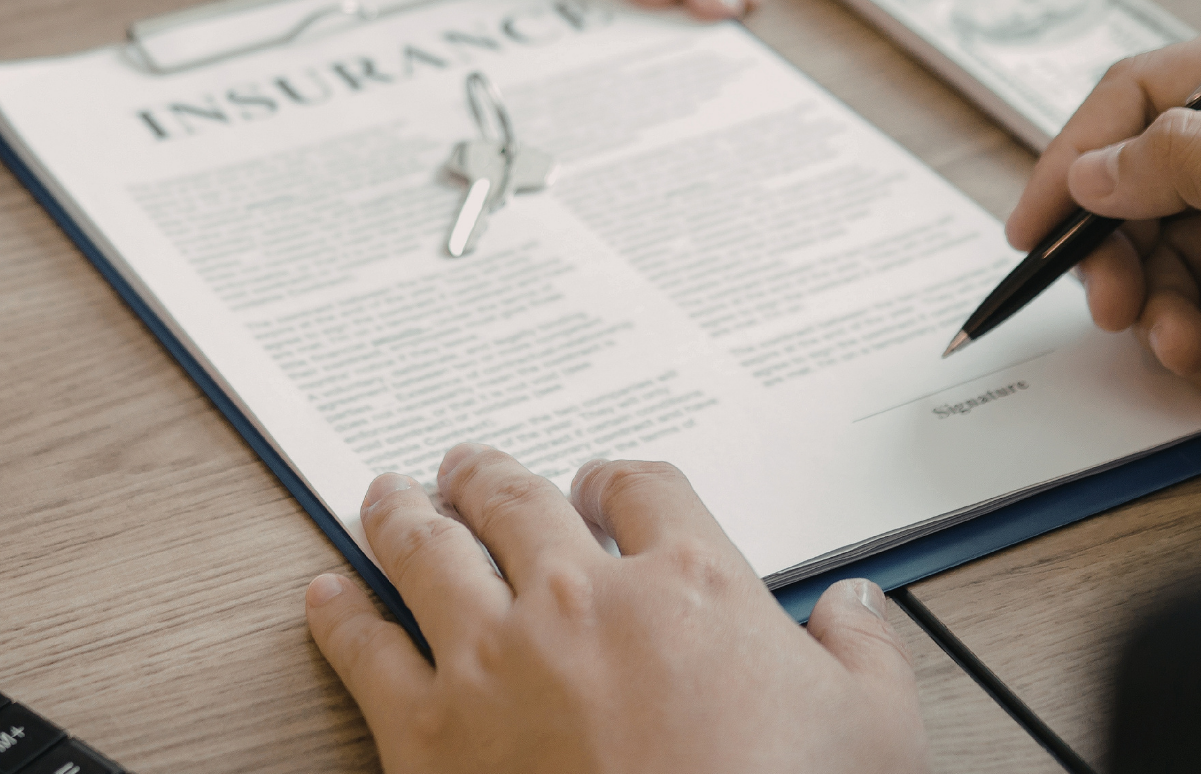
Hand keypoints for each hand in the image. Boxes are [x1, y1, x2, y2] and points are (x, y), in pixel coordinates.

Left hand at [305, 444, 928, 773]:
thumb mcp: (874, 732)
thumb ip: (863, 652)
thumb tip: (856, 608)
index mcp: (687, 585)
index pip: (644, 488)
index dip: (619, 480)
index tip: (605, 488)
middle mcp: (578, 602)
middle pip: (518, 500)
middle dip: (489, 475)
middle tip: (470, 466)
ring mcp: (493, 662)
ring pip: (428, 549)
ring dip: (404, 512)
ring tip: (389, 494)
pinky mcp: (426, 734)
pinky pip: (365, 653)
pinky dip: (339, 616)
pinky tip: (327, 597)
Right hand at [1007, 27, 1200, 425]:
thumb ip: (1187, 162)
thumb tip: (1088, 172)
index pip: (1141, 98)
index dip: (1075, 157)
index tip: (1032, 224)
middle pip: (1139, 190)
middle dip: (1118, 255)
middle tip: (1115, 307)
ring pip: (1164, 262)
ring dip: (1162, 313)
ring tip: (1191, 349)